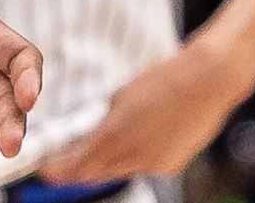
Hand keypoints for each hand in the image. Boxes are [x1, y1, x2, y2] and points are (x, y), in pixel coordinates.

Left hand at [36, 41, 252, 184]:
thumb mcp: (122, 96)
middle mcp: (136, 156)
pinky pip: (142, 167)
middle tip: (61, 167)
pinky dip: (129, 160)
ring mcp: (156, 163)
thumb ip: (105, 122)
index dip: (59, 173)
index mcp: (117, 135)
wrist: (209, 80)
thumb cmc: (164, 79)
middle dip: (77, 172)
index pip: (79, 166)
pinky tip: (130, 144)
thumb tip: (93, 137)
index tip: (45, 172)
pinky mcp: (171, 164)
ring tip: (92, 151)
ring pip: (119, 171)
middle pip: (96, 174)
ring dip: (103, 166)